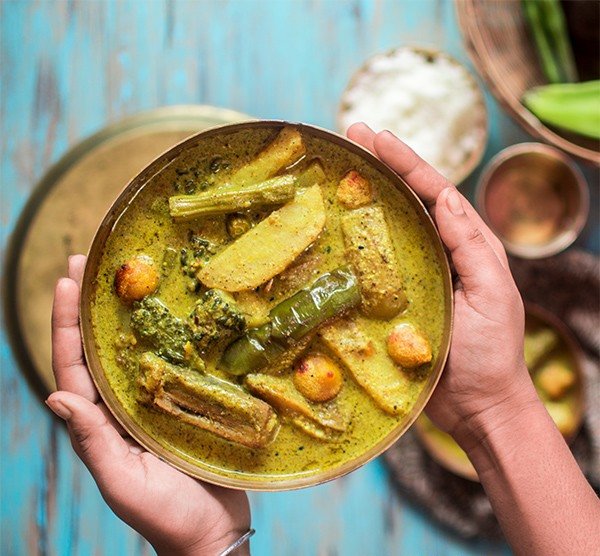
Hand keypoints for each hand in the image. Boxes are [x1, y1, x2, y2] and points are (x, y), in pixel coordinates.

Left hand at [47, 255, 250, 555]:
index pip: (74, 364)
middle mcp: (124, 404)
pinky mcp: (188, 401)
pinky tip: (177, 310)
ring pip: (136, 348)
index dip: (67, 322)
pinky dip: (169, 332)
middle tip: (88, 261)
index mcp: (102, 420)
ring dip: (127, 310)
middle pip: (100, 346)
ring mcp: (156, 401)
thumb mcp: (123, 481)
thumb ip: (92, 441)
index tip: (67, 281)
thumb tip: (55, 395)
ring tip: (127, 272)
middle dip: (90, 304)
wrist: (213, 531)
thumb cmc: (167, 514)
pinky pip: (174, 361)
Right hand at [346, 124, 537, 445]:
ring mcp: (416, 277)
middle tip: (349, 137)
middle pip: (410, 201)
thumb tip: (447, 198)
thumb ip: (472, 248)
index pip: (437, 192)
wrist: (477, 407)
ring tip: (337, 171)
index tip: (376, 138)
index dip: (406, 162)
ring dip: (366, 198)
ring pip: (388, 230)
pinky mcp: (395, 301)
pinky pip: (372, 268)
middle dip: (382, 167)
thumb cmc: (492, 355)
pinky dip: (355, 246)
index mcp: (468, 246)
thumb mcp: (493, 295)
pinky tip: (333, 234)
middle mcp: (441, 254)